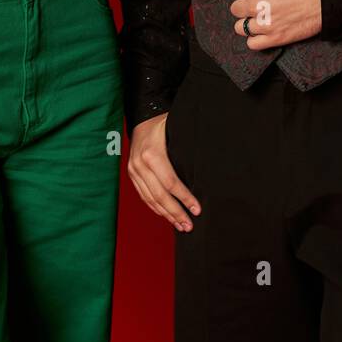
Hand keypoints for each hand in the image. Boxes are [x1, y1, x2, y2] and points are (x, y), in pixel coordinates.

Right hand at [127, 113, 200, 230]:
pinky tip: (166, 215)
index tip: (197, 210)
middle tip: (189, 226)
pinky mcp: (131, 174)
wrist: (142, 116)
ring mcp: (133, 170)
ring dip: (166, 214)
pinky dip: (155, 208)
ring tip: (181, 225)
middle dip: (176, 212)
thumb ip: (188, 147)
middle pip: (159, 196)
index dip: (185, 198)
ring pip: (150, 199)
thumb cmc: (164, 122)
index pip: (171, 183)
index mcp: (152, 154)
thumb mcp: (177, 130)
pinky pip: (143, 195)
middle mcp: (140, 164)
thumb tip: (209, 166)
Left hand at [230, 0, 321, 49]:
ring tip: (259, 20)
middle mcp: (255, 5)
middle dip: (245, 7)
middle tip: (257, 6)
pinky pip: (252, 44)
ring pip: (240, 28)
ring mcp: (264, 24)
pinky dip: (256, 40)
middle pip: (235, 9)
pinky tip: (263, 33)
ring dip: (248, 24)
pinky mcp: (274, 38)